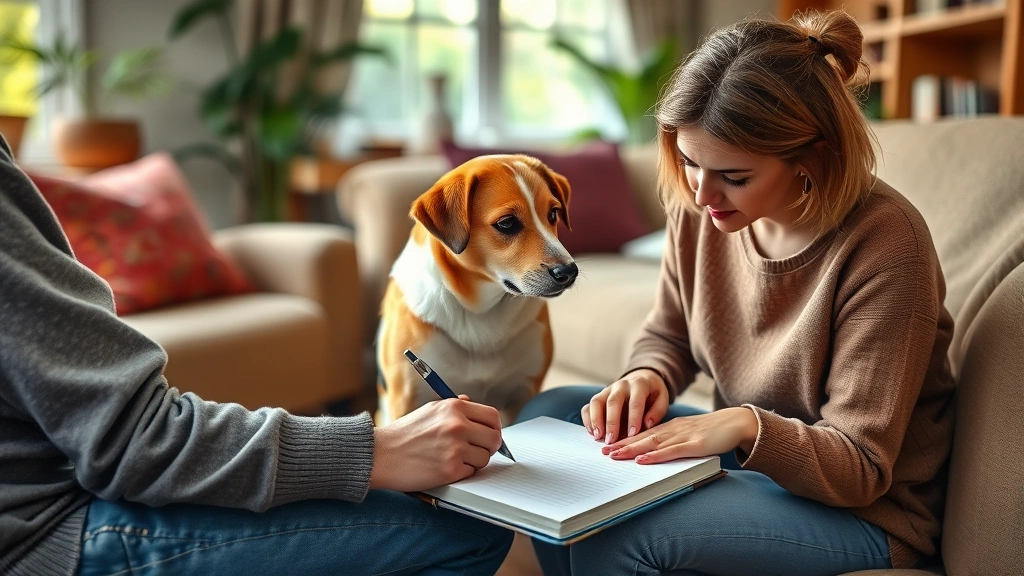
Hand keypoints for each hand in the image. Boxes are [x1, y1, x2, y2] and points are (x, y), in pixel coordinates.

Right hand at [369, 395, 502, 491]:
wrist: (380, 455)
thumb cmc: (404, 434)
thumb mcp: (430, 410)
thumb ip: (454, 407)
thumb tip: (473, 403)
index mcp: (454, 407)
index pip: (493, 417)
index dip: (494, 428)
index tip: (489, 435)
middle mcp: (457, 425)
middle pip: (494, 438)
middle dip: (489, 447)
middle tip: (477, 451)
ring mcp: (455, 447)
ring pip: (484, 458)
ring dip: (474, 462)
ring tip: (453, 458)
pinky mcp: (450, 469)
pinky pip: (471, 472)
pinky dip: (462, 473)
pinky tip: (444, 467)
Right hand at [581, 369, 669, 444]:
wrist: (641, 380)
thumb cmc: (652, 395)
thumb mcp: (662, 399)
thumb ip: (657, 411)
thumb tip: (647, 424)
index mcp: (639, 384)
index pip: (635, 401)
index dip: (633, 418)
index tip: (632, 434)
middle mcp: (620, 385)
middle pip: (613, 402)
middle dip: (611, 422)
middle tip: (612, 440)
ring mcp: (607, 390)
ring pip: (596, 402)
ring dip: (596, 421)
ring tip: (598, 437)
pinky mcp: (598, 398)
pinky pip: (588, 407)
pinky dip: (588, 420)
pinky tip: (593, 433)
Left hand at [600, 407, 757, 463]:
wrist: (739, 422)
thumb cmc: (715, 431)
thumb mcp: (691, 434)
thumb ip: (675, 441)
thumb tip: (657, 453)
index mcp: (672, 426)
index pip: (644, 433)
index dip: (625, 439)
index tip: (609, 446)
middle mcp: (674, 429)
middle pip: (643, 437)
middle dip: (622, 444)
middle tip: (603, 452)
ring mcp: (684, 436)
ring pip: (653, 443)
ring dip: (632, 450)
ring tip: (615, 456)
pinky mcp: (696, 444)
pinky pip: (672, 451)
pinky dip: (656, 456)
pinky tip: (643, 460)